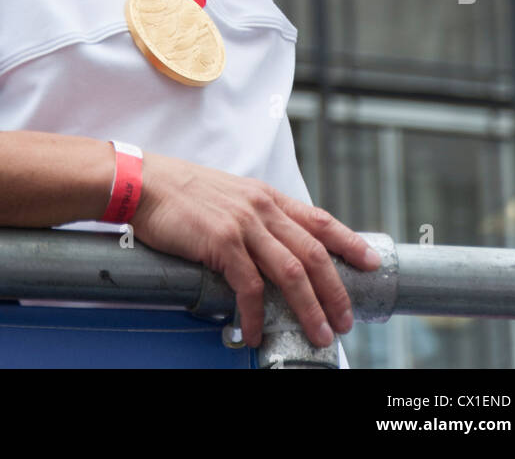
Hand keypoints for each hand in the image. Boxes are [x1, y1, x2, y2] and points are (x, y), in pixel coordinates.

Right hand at [130, 151, 379, 349]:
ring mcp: (243, 224)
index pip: (318, 219)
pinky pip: (249, 286)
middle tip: (347, 318)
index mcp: (265, 196)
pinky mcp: (221, 242)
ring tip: (319, 332)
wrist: (143, 182)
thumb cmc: (180, 191)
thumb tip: (272, 247)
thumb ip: (254, 216)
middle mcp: (261, 207)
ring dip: (309, 307)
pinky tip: (256, 329)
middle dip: (336, 289)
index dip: (349, 241)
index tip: (371, 260)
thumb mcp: (228, 194)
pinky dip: (256, 312)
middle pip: (313, 252)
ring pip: (291, 271)